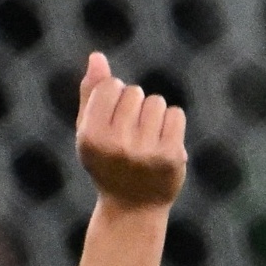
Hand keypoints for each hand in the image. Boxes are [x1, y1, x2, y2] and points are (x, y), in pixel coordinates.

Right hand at [74, 51, 186, 210]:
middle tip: (131, 138)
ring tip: (147, 141)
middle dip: (135, 107)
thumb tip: (97, 56)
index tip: (114, 122)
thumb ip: (91, 93)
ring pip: (156, 102)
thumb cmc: (108, 163)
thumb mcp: (90, 130)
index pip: (111, 85)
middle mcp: (116, 144)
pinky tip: (163, 144)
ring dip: (154, 116)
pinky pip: (176, 114)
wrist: (133, 209)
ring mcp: (145, 152)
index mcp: (90, 135)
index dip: (115, 98)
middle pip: (135, 92)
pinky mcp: (170, 156)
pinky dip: (172, 125)